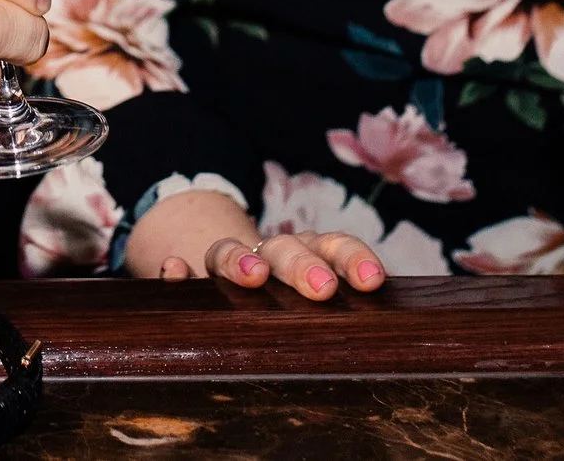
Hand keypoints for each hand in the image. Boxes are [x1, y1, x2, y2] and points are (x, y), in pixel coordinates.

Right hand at [121, 187, 386, 301]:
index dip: (353, 258)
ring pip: (230, 250)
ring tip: (252, 275)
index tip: (372, 281)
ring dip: (240, 259)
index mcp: (311, 254)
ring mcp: (230, 262)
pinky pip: (183, 271)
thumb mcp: (322, 301)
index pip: (334, 246)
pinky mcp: (195, 280)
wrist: (242, 279)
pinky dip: (178, 272)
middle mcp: (271, 253)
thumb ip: (349, 309)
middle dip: (304, 265)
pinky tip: (176, 271)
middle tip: (323, 289)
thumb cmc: (297, 305)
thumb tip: (387, 316)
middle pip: (286, 247)